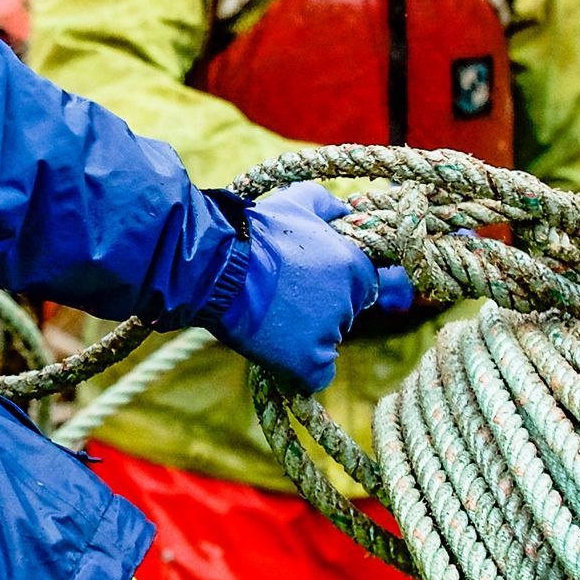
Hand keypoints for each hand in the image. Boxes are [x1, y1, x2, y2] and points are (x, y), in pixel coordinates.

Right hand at [203, 183, 403, 392]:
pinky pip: (316, 376)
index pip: (362, 287)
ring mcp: (329, 333)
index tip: (307, 286)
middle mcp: (348, 300)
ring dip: (306, 336)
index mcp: (353, 265)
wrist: (218, 265)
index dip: (334, 287)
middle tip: (284, 300)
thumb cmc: (254, 232)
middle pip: (343, 316)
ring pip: (327, 344)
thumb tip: (343, 208)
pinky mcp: (308, 362)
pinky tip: (279, 352)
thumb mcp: (293, 203)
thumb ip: (325, 203)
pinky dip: (300, 370)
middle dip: (320, 310)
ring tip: (271, 319)